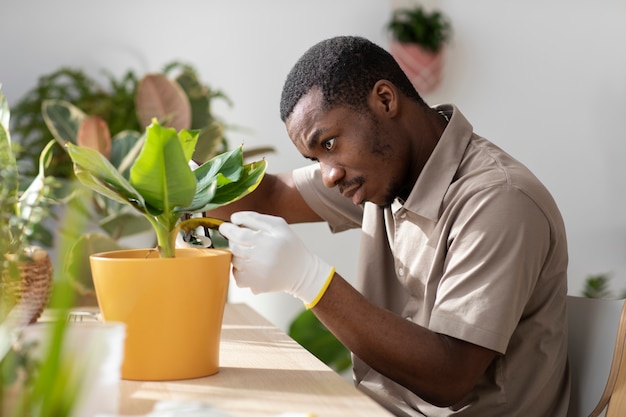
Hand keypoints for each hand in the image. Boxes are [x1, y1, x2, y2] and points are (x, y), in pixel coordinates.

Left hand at [218, 211, 334, 307]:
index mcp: (269, 242)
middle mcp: (262, 260)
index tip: (225, 226)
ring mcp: (258, 275)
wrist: (301, 272)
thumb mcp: (278, 225)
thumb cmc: (290, 245)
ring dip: (238, 255)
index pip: (239, 235)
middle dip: (233, 240)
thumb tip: (234, 218)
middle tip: (241, 238)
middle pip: (234, 247)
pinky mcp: (256, 286)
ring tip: (251, 253)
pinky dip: (240, 270)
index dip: (228, 229)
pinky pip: (236, 276)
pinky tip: (252, 265)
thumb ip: (255, 218)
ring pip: (234, 262)